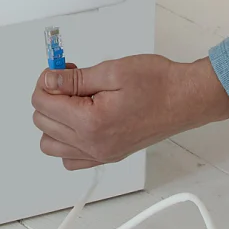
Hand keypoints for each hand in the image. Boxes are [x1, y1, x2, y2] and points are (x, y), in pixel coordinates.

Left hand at [31, 55, 228, 168]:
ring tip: (74, 99)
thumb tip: (48, 80)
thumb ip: (74, 79)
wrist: (186, 99)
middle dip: (50, 97)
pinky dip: (67, 141)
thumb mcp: (112, 71)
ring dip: (54, 120)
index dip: (46, 81)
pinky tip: (81, 119)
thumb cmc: (158, 84)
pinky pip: (71, 158)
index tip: (60, 70)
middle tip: (69, 79)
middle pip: (42, 123)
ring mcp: (101, 154)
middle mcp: (93, 145)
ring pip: (51, 145)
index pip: (42, 104)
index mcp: (91, 123)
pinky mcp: (109, 155)